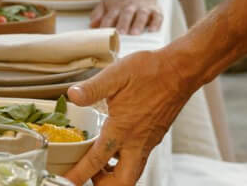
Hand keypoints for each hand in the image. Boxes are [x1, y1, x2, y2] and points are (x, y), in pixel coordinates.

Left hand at [63, 48, 194, 184]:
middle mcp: (137, 142)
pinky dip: (124, 161)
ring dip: (115, 175)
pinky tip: (116, 144)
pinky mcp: (155, 137)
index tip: (66, 182)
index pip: (96, 160)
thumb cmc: (150, 71)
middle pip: (122, 182)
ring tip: (100, 162)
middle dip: (104, 185)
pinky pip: (139, 159)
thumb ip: (92, 88)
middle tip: (89, 173)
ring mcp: (148, 142)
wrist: (180, 71)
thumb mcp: (116, 75)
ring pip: (132, 173)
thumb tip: (72, 95)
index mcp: (122, 129)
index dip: (78, 174)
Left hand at [90, 0, 161, 34]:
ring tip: (135, 33)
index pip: (110, 15)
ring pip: (142, 15)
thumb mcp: (106, 4)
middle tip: (120, 33)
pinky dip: (156, 24)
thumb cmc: (120, 2)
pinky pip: (157, 17)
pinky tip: (152, 30)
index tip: (103, 32)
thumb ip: (98, 14)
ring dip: (138, 24)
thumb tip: (91, 25)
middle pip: (126, 14)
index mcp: (117, 7)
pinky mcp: (156, 11)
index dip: (106, 23)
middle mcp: (130, 7)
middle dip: (123, 23)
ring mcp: (144, 9)